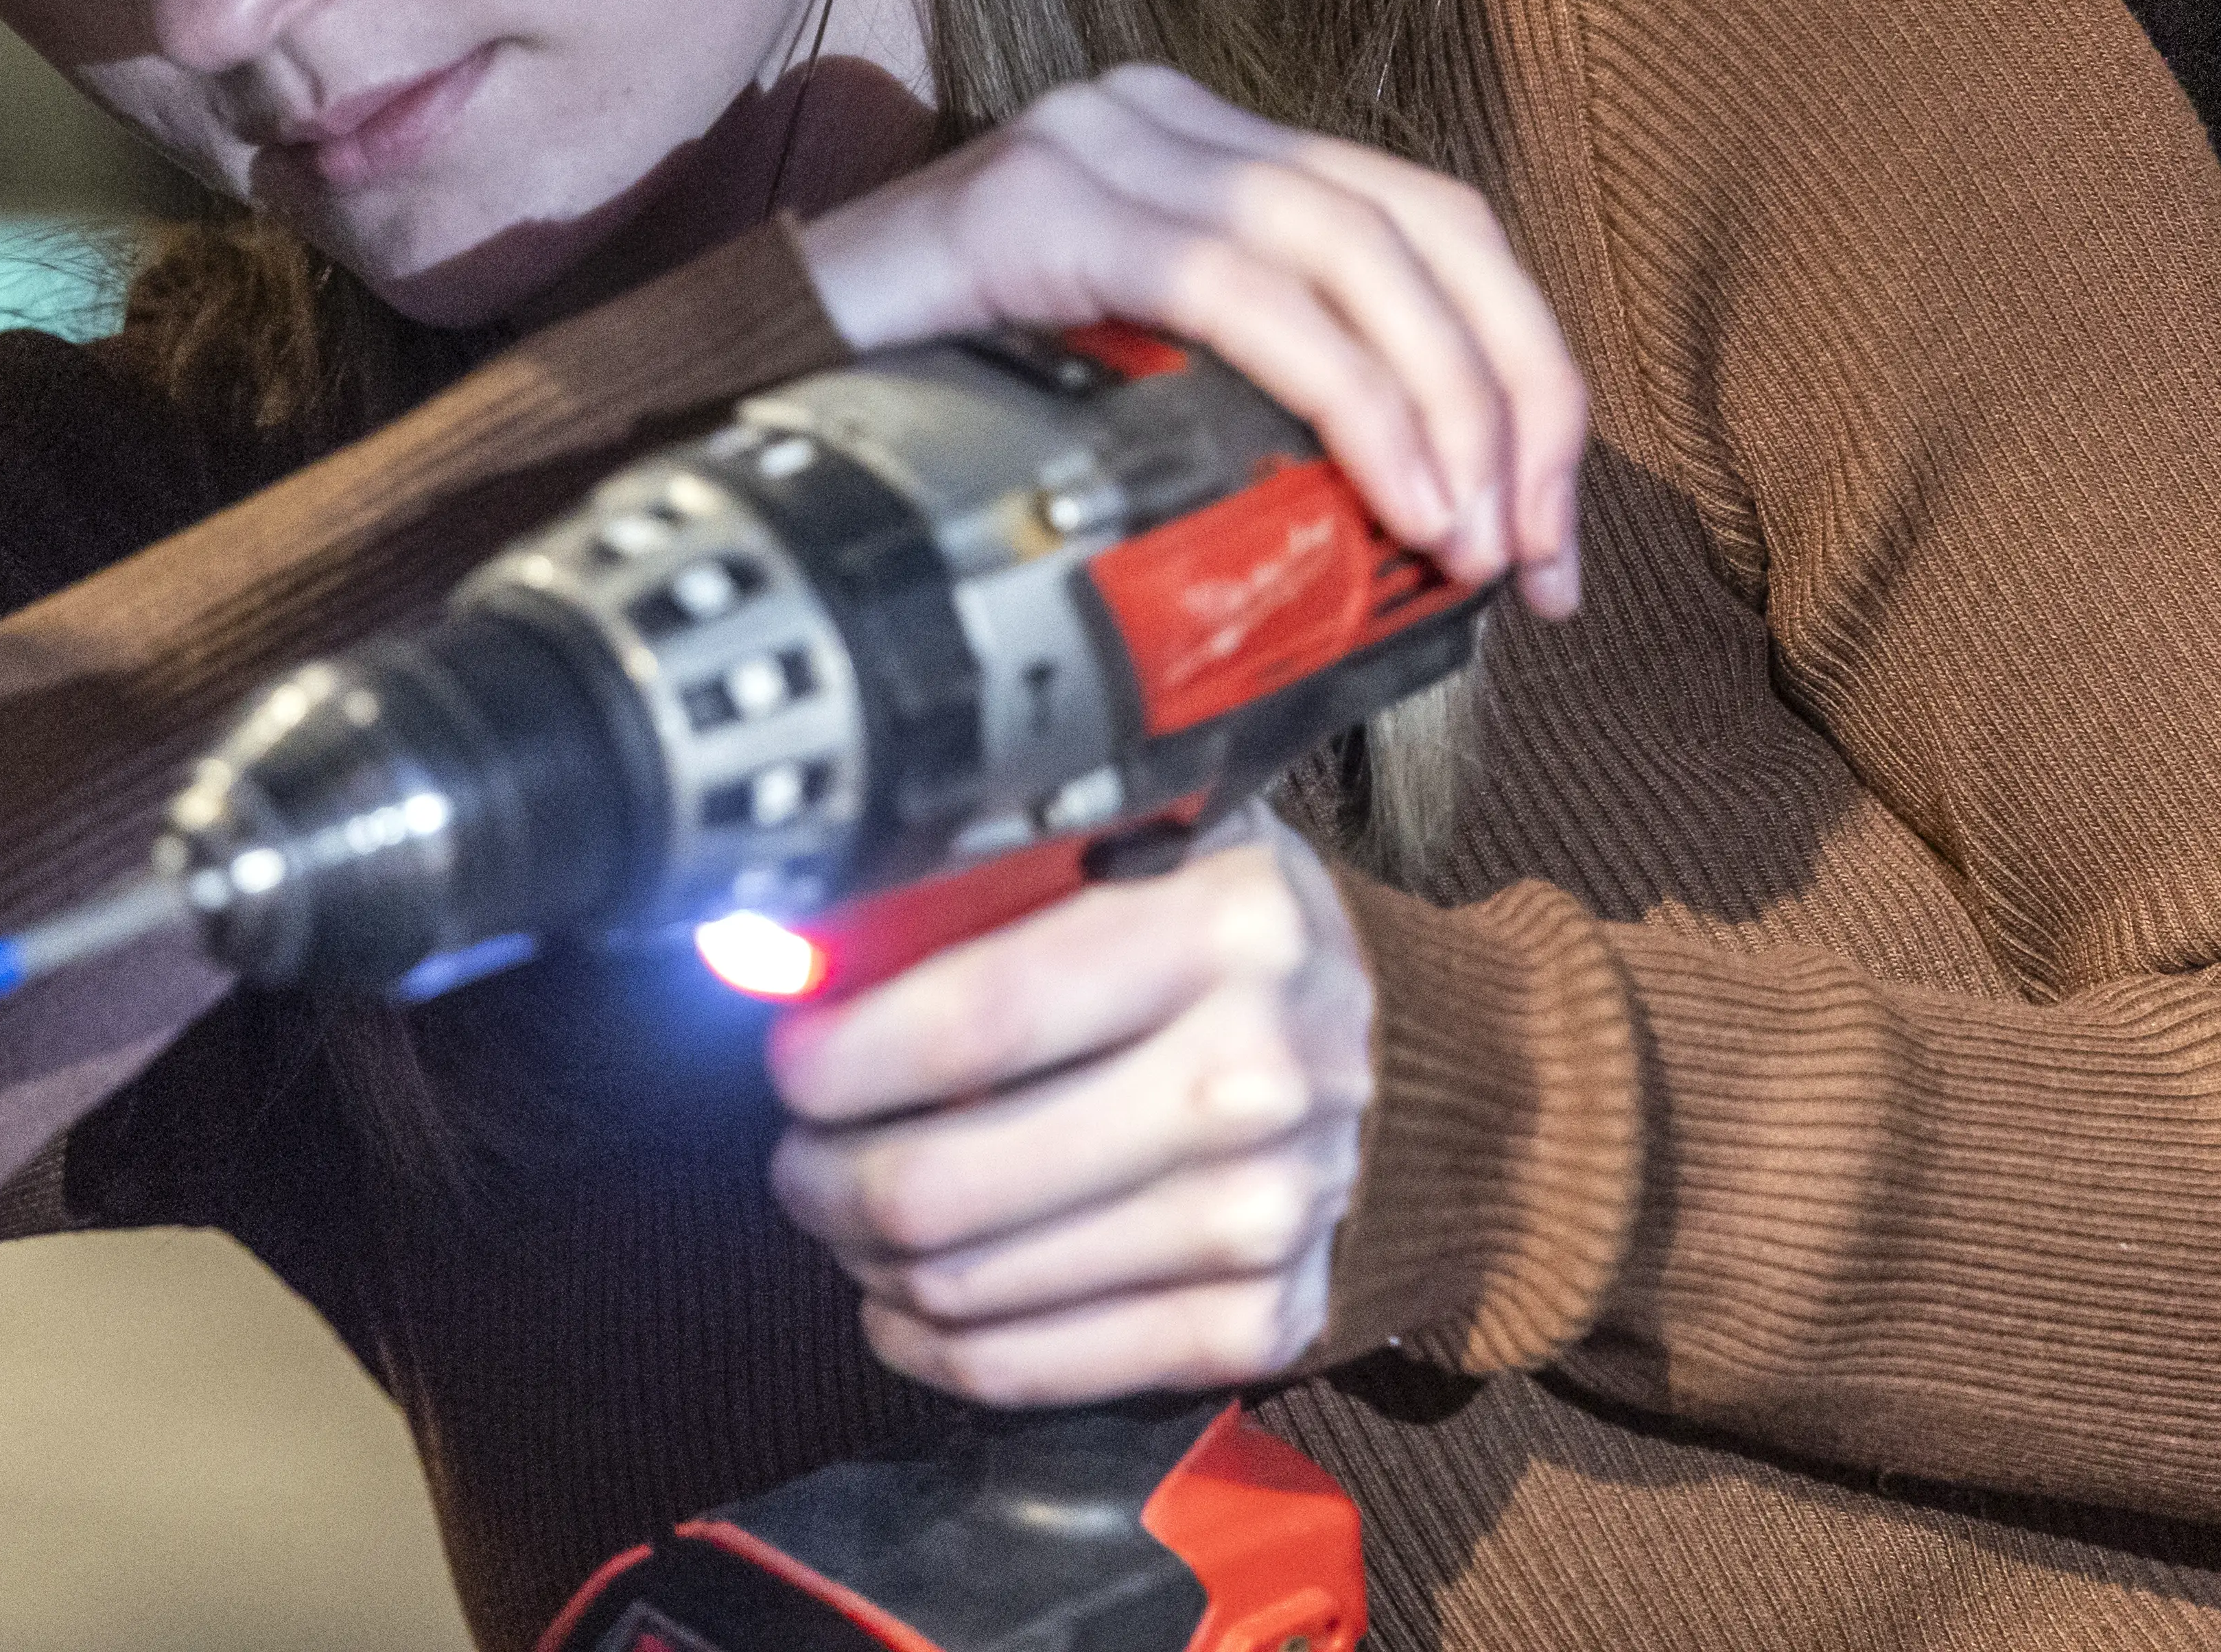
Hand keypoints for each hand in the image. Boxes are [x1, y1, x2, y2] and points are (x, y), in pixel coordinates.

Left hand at [766, 805, 1372, 1403]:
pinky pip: (1034, 1369)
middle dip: (824, 1173)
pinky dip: (934, 1345)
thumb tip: (808, 948)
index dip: (842, 1055)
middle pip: (947, 1179)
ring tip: (846, 1210)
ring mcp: (1264, 1215)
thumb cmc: (1248, 950)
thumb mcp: (1160, 851)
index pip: (975, 1019)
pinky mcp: (1259, 1323)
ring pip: (970, 1286)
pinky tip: (904, 1301)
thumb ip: (1006, 880)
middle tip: (800, 1147)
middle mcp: (1254, 1076)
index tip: (790, 1057)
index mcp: (1224, 928)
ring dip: (866, 1257)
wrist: (1430, 1074)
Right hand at [790, 64, 1585, 613]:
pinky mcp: (1038, 202)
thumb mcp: (1130, 412)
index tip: (1549, 537)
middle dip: (1515, 396)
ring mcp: (1099, 145)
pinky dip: (1343, 393)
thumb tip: (1418, 540)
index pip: (1426, 226)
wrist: (729, 398)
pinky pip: (1238, 285)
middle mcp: (1166, 119)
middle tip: (1534, 557)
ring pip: (1349, 242)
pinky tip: (1388, 491)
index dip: (1522, 373)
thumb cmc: (935, 428)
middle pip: (1420, 223)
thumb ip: (1247, 425)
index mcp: (1205, 157)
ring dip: (1442, 405)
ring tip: (1468, 540)